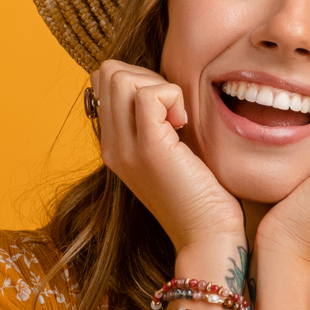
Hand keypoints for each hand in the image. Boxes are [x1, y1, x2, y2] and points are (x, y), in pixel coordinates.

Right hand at [91, 60, 244, 253]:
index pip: (103, 80)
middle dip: (147, 76)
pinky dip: (172, 96)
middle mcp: (111, 146)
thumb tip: (163, 87)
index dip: (137, 78)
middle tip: (173, 110)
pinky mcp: (149, 149)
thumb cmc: (200, 193)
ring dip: (159, 86)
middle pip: (108, 72)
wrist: (206, 236)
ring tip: (178, 120)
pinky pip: (149, 95)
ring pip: (121, 77)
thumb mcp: (169, 151)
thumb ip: (157, 121)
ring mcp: (126, 148)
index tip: (166, 107)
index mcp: (113, 145)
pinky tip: (184, 124)